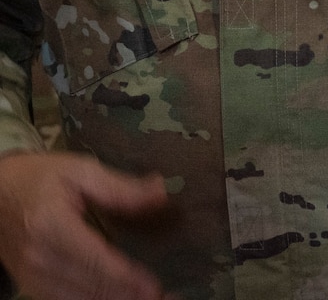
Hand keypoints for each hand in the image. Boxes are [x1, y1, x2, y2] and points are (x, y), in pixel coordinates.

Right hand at [0, 151, 172, 299]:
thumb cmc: (41, 179)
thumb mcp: (80, 171)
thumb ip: (120, 187)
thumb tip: (161, 192)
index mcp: (51, 226)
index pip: (93, 260)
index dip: (125, 277)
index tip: (154, 287)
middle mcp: (40, 260)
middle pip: (90, 288)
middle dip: (128, 295)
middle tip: (164, 297)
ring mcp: (33, 279)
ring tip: (151, 298)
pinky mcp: (34, 288)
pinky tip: (122, 296)